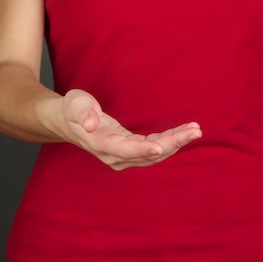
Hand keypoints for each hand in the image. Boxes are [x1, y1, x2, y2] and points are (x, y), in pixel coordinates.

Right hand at [61, 89, 201, 170]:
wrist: (67, 122)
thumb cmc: (72, 109)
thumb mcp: (75, 104)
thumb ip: (83, 113)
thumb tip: (91, 124)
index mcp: (99, 143)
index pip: (124, 149)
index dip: (142, 149)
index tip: (161, 147)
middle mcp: (113, 155)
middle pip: (146, 154)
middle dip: (172, 143)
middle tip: (194, 131)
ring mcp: (122, 156)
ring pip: (154, 155)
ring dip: (176, 144)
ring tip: (195, 130)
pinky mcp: (130, 151)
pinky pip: (153, 150)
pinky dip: (170, 142)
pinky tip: (185, 133)